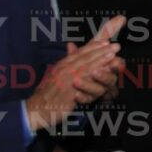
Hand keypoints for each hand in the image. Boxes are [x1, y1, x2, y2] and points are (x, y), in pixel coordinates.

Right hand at [26, 16, 125, 130]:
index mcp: (62, 65)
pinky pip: (83, 82)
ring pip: (86, 67)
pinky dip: (94, 76)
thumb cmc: (48, 93)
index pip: (79, 53)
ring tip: (113, 55)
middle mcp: (63, 69)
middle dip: (101, 50)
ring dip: (100, 60)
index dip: (93, 46)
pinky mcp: (68, 92)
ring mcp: (66, 80)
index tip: (106, 41)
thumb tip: (71, 45)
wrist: (36, 109)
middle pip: (85, 57)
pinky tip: (104, 73)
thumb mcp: (56, 74)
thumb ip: (68, 61)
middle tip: (116, 45)